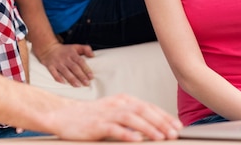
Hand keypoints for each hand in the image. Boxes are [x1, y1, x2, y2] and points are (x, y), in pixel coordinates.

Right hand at [36, 42, 94, 86]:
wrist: (48, 48)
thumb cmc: (65, 50)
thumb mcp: (75, 46)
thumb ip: (85, 49)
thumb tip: (93, 55)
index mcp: (72, 53)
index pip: (80, 61)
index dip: (86, 69)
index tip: (91, 76)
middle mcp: (65, 58)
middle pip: (74, 67)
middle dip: (81, 76)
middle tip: (87, 83)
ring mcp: (57, 62)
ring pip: (65, 71)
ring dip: (71, 79)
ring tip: (78, 85)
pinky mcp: (50, 66)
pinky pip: (53, 72)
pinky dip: (58, 78)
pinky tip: (63, 83)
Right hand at [50, 94, 181, 140]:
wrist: (63, 116)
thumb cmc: (90, 117)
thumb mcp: (113, 112)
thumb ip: (130, 117)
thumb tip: (152, 127)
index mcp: (122, 100)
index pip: (148, 106)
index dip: (164, 115)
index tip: (177, 125)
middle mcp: (116, 104)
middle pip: (143, 110)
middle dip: (161, 121)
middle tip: (174, 132)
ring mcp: (106, 114)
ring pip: (132, 118)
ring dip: (149, 128)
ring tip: (161, 137)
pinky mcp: (96, 125)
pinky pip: (114, 129)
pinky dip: (127, 134)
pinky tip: (137, 140)